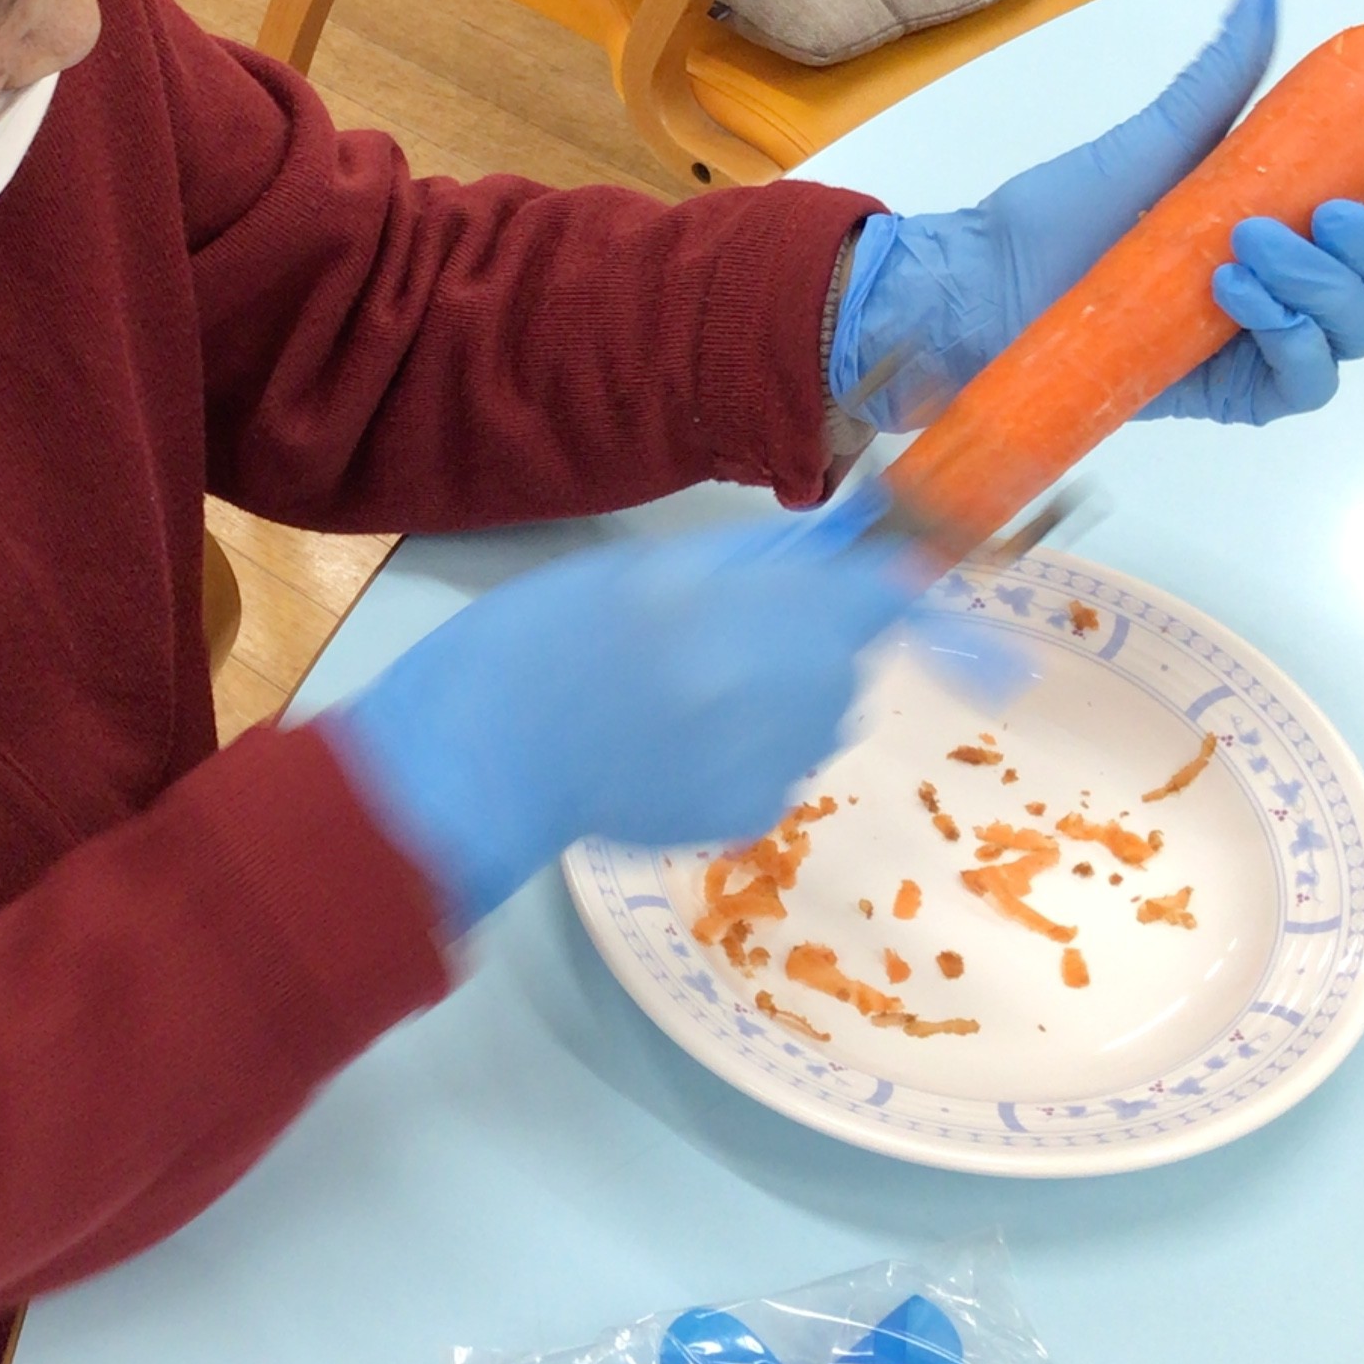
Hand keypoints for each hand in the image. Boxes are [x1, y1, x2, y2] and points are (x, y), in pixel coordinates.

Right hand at [323, 503, 924, 929]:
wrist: (483, 754)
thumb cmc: (548, 638)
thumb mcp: (654, 566)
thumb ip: (762, 561)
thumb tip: (850, 547)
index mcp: (751, 614)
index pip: (879, 593)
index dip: (880, 580)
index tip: (872, 573)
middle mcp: (778, 698)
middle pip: (849, 659)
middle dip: (813, 640)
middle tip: (725, 630)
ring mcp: (770, 767)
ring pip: (821, 715)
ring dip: (782, 694)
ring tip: (686, 686)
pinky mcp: (750, 817)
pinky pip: (783, 764)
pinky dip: (749, 748)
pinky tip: (674, 738)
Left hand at [829, 0, 1363, 427]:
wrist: (987, 282)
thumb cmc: (1064, 213)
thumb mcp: (1156, 136)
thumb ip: (1220, 75)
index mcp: (1295, 218)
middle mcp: (1295, 285)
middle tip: (1317, 215)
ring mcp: (1265, 341)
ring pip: (1358, 333)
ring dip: (1324, 288)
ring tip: (1245, 251)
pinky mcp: (1231, 392)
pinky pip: (1304, 384)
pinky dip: (1290, 342)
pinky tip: (1238, 302)